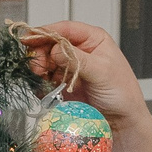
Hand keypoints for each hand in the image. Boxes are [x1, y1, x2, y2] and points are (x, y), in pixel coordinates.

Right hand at [17, 21, 151, 130]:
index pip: (66, 29)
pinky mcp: (63, 84)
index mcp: (93, 39)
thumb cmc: (122, 94)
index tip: (30, 38)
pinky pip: (46, 78)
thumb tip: (56, 49)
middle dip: (41, 52)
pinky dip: (41, 81)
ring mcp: (70, 67)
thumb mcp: (101, 72)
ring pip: (46, 60)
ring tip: (40, 76)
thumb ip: (78, 59)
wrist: (121, 121)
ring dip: (39, 67)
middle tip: (37, 65)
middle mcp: (80, 50)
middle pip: (51, 43)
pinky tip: (43, 86)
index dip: (46, 32)